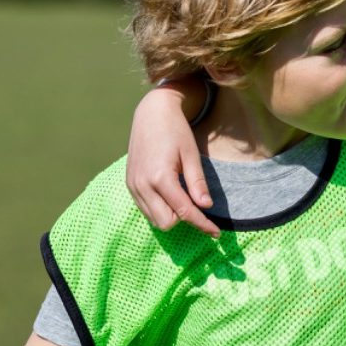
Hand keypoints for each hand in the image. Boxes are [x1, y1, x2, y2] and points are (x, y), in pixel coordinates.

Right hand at [126, 84, 219, 237]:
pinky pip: (145, 209)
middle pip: (166, 223)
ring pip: (154, 219)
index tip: (216, 233)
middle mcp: (142, 184)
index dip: (202, 224)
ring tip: (184, 198)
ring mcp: (133, 185)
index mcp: (160, 177)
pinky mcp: (130, 184)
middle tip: (197, 206)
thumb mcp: (191, 154)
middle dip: (184, 220)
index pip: (184, 212)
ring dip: (171, 215)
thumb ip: (197, 182)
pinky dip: (160, 209)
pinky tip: (170, 196)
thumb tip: (206, 206)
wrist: (151, 113)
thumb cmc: (175, 130)